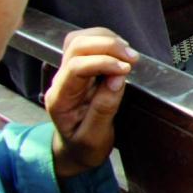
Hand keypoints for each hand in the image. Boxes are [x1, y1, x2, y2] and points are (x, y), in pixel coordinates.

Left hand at [45, 28, 138, 179]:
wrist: (75, 152)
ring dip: (106, 40)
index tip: (126, 69)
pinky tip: (121, 52)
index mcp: (60, 99)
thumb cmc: (84, 147)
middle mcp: (61, 82)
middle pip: (76, 46)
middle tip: (132, 57)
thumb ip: (104, 108)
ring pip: (81, 40)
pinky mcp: (81, 70)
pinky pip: (89, 45)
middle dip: (106, 45)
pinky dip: (107, 41)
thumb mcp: (95, 137)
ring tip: (129, 53)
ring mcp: (69, 74)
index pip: (76, 67)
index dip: (103, 63)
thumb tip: (117, 79)